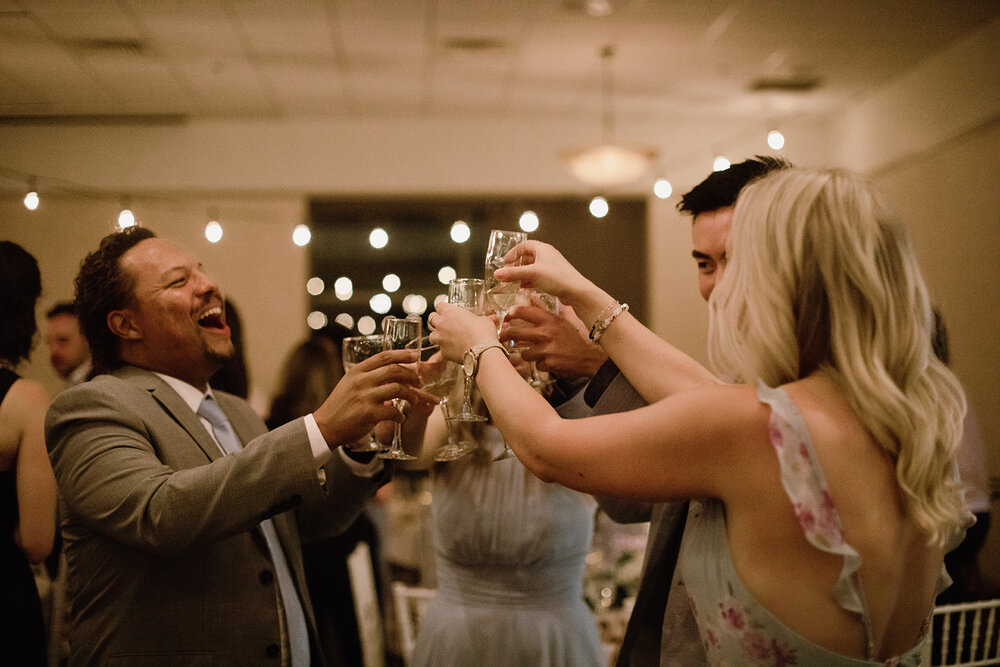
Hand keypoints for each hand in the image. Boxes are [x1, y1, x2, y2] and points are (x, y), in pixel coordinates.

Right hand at [312, 349, 437, 447]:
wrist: (325, 426)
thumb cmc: (341, 405)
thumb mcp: (350, 383)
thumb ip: (368, 376)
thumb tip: (393, 371)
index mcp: (357, 370)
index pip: (384, 356)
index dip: (402, 354)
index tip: (416, 355)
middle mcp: (361, 380)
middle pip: (394, 370)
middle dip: (411, 375)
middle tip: (419, 382)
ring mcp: (365, 396)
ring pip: (397, 388)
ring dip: (410, 395)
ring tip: (414, 400)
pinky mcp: (368, 413)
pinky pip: (393, 411)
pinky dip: (400, 415)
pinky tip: (400, 417)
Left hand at [427, 301, 497, 362]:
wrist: (482, 352)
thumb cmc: (483, 333)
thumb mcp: (486, 321)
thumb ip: (484, 318)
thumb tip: (492, 319)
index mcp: (450, 312)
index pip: (439, 305)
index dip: (443, 308)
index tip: (448, 311)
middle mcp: (442, 324)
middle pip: (431, 319)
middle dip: (437, 321)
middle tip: (445, 324)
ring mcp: (440, 339)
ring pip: (432, 336)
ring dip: (438, 336)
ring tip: (448, 338)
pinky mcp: (443, 352)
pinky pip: (441, 350)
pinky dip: (446, 350)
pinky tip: (455, 350)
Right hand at [494, 240, 592, 303]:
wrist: (576, 291)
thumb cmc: (558, 278)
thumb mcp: (531, 274)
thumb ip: (513, 274)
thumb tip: (498, 274)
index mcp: (542, 249)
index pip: (523, 246)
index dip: (513, 253)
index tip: (505, 261)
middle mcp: (547, 256)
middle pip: (527, 257)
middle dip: (516, 265)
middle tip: (507, 273)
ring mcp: (550, 267)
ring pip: (532, 268)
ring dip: (522, 274)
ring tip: (513, 281)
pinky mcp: (553, 278)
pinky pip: (537, 277)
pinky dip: (529, 281)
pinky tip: (524, 287)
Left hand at [502, 304, 607, 378]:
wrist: (595, 355)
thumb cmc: (583, 336)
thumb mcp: (569, 318)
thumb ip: (555, 308)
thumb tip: (542, 298)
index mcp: (550, 319)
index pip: (523, 311)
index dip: (512, 313)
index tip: (508, 316)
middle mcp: (545, 334)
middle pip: (515, 332)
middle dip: (506, 334)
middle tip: (503, 336)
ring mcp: (546, 350)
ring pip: (523, 352)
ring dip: (526, 353)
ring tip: (530, 352)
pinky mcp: (549, 364)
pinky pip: (537, 365)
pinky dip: (540, 364)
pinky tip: (547, 362)